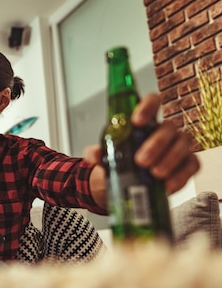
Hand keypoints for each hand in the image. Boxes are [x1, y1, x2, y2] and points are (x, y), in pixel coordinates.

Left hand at [84, 93, 199, 194]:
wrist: (125, 183)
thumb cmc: (118, 161)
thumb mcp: (103, 156)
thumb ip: (96, 153)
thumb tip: (95, 153)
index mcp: (144, 122)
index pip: (152, 102)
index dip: (147, 107)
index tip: (137, 121)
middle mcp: (164, 131)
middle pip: (169, 126)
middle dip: (156, 143)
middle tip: (140, 161)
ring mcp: (177, 146)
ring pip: (183, 143)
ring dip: (170, 158)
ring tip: (154, 174)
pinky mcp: (186, 164)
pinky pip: (192, 165)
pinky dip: (181, 175)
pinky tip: (167, 185)